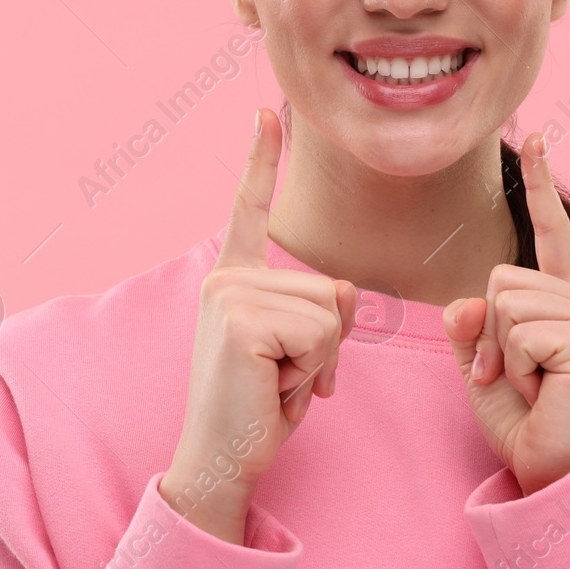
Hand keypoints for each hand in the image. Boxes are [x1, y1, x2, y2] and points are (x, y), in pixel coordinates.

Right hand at [159, 108, 357, 543]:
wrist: (221, 457)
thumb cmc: (259, 406)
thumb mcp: (301, 351)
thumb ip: (324, 311)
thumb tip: (348, 291)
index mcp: (232, 278)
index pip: (250, 211)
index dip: (261, 160)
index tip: (267, 111)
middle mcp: (225, 278)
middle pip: (329, 286)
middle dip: (326, 343)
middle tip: (285, 377)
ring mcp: (229, 296)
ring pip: (330, 311)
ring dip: (320, 361)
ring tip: (279, 383)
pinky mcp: (241, 322)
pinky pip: (322, 334)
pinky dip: (313, 372)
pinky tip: (276, 389)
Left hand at [442, 133, 569, 495]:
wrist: (550, 468)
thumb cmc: (520, 416)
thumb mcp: (478, 362)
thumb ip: (468, 323)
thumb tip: (468, 300)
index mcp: (562, 297)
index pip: (548, 231)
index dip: (540, 183)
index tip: (536, 134)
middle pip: (498, 278)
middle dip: (488, 334)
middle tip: (514, 375)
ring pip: (503, 302)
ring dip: (500, 354)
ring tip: (531, 383)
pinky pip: (516, 332)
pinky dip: (512, 367)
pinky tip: (542, 389)